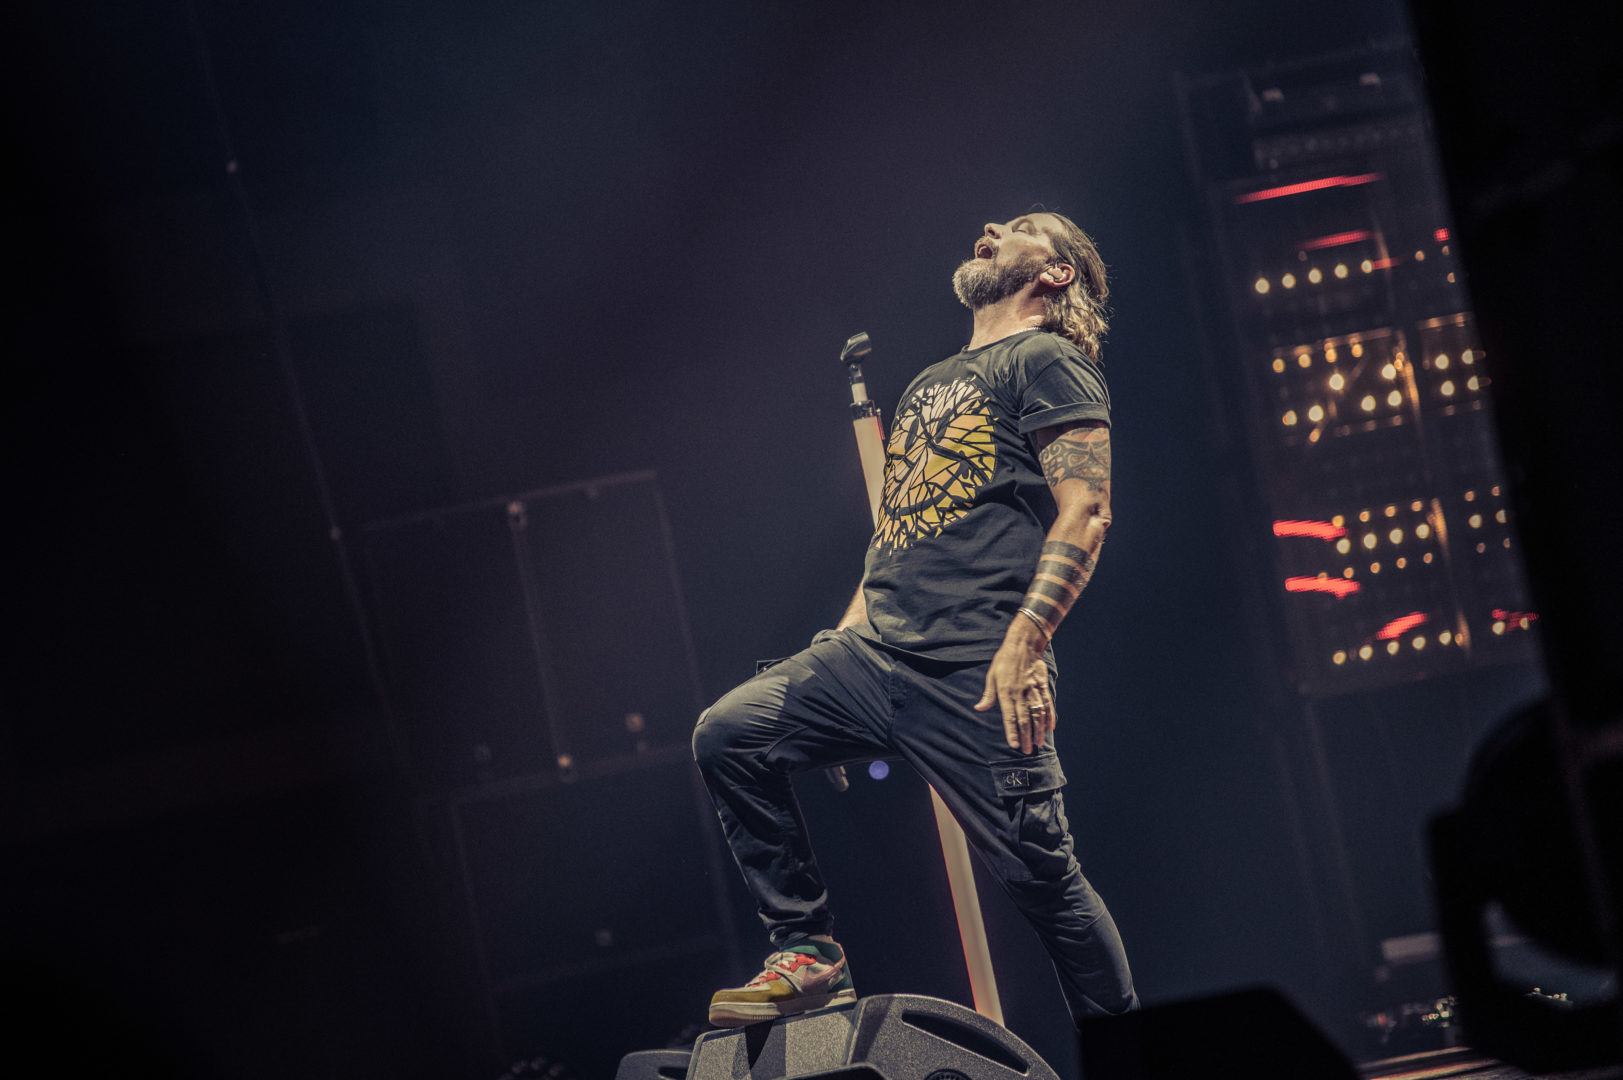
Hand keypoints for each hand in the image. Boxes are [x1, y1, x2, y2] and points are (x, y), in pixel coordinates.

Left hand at [974, 620, 1054, 753]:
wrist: (1023, 643)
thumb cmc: (1004, 660)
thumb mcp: (992, 676)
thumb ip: (988, 695)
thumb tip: (978, 708)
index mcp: (1005, 692)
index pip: (1009, 717)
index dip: (1012, 732)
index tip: (1015, 745)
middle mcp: (1020, 693)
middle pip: (1024, 719)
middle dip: (1026, 736)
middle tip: (1028, 751)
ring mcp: (1033, 690)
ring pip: (1037, 714)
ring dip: (1038, 730)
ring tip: (1039, 743)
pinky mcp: (1042, 685)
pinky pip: (1047, 703)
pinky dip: (1049, 716)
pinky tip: (1050, 727)